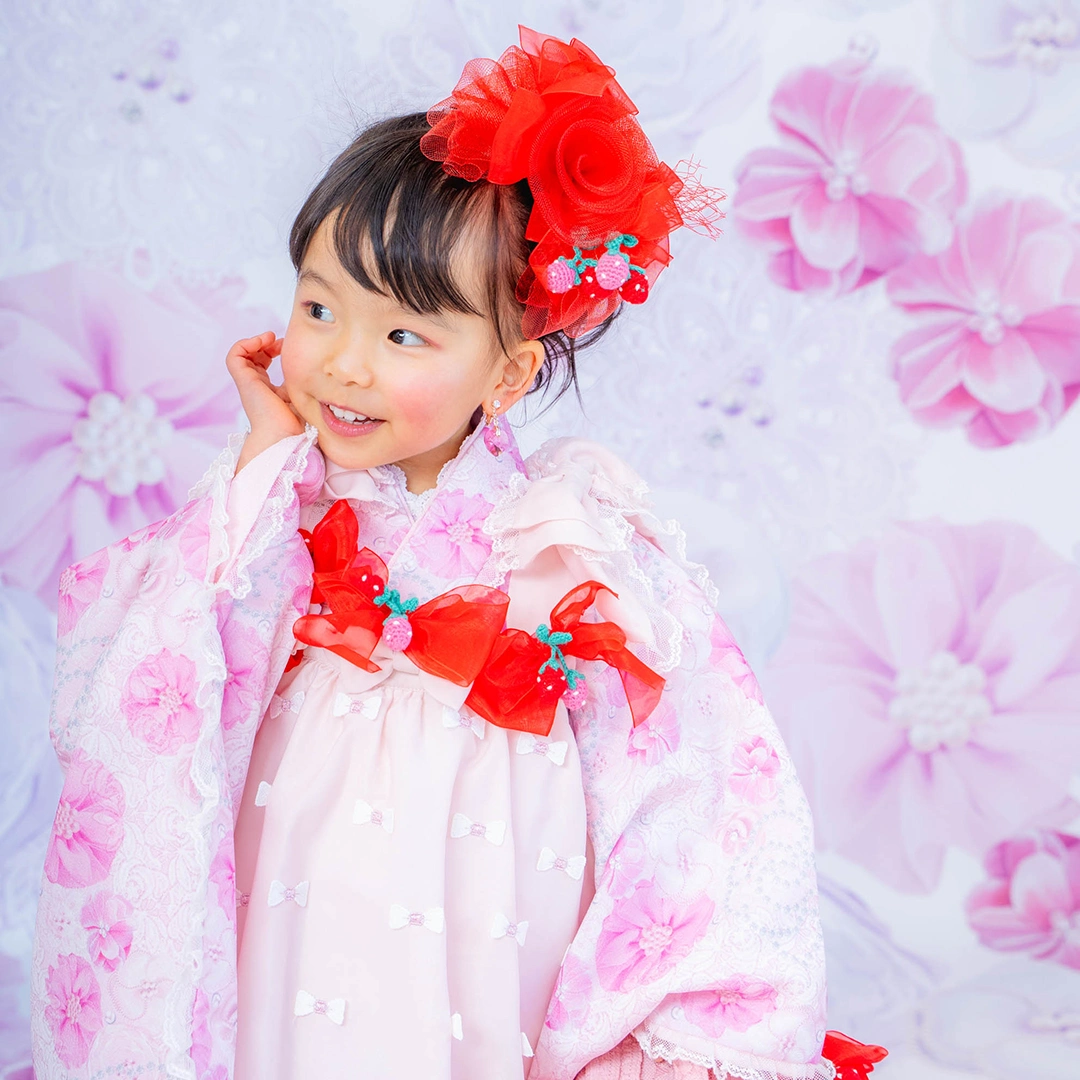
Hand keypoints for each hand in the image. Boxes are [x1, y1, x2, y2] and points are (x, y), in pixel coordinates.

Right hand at [225, 331, 304, 472]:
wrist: (285, 436)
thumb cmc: (297, 424)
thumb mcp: (302, 397)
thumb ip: (300, 383)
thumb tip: (311, 370)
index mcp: (269, 391)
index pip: (264, 364)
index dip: (274, 350)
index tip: (288, 347)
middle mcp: (257, 386)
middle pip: (253, 357)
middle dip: (266, 344)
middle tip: (280, 341)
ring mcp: (249, 383)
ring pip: (242, 354)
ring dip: (256, 341)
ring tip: (271, 338)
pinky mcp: (244, 380)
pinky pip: (235, 355)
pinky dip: (246, 343)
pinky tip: (264, 341)